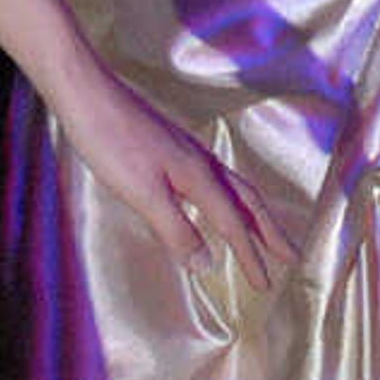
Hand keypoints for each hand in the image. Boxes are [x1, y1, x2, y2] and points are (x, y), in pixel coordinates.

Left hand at [41, 64, 294, 289]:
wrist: (86, 94)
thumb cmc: (111, 142)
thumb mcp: (143, 193)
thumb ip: (177, 230)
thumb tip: (207, 264)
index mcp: (199, 175)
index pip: (234, 224)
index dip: (251, 256)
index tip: (267, 285)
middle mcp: (201, 162)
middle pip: (248, 201)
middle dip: (270, 231)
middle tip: (292, 257)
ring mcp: (187, 152)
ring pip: (234, 188)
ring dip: (254, 214)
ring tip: (265, 234)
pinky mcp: (170, 148)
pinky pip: (215, 180)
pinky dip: (229, 199)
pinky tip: (214, 204)